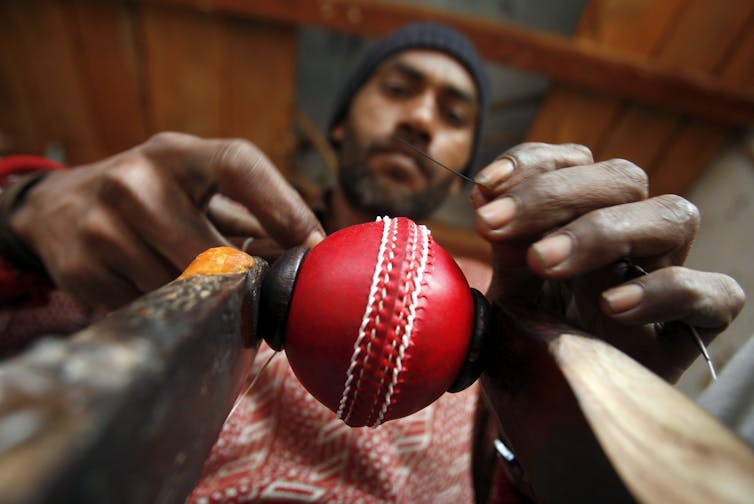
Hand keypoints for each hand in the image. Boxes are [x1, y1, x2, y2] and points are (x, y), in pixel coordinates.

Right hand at [10, 132, 323, 308]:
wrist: (61, 207)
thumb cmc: (154, 197)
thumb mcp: (197, 188)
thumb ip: (253, 218)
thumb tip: (313, 256)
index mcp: (178, 154)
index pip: (240, 166)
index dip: (283, 207)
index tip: (313, 246)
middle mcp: (135, 179)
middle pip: (213, 250)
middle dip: (242, 280)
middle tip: (259, 296)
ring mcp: (102, 223)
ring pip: (181, 289)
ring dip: (201, 300)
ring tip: (200, 289)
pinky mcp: (81, 267)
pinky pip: (147, 308)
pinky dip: (165, 309)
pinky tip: (156, 290)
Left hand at [471, 142, 743, 380]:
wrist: (550, 418)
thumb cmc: (527, 349)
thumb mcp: (505, 292)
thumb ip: (506, 246)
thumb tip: (489, 195)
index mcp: (580, 222)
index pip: (577, 163)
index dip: (534, 162)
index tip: (485, 186)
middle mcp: (628, 240)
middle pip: (623, 178)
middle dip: (553, 194)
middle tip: (494, 226)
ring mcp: (664, 278)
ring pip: (674, 216)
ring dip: (601, 231)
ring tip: (542, 264)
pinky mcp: (692, 327)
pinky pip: (713, 293)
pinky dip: (665, 290)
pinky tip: (610, 308)